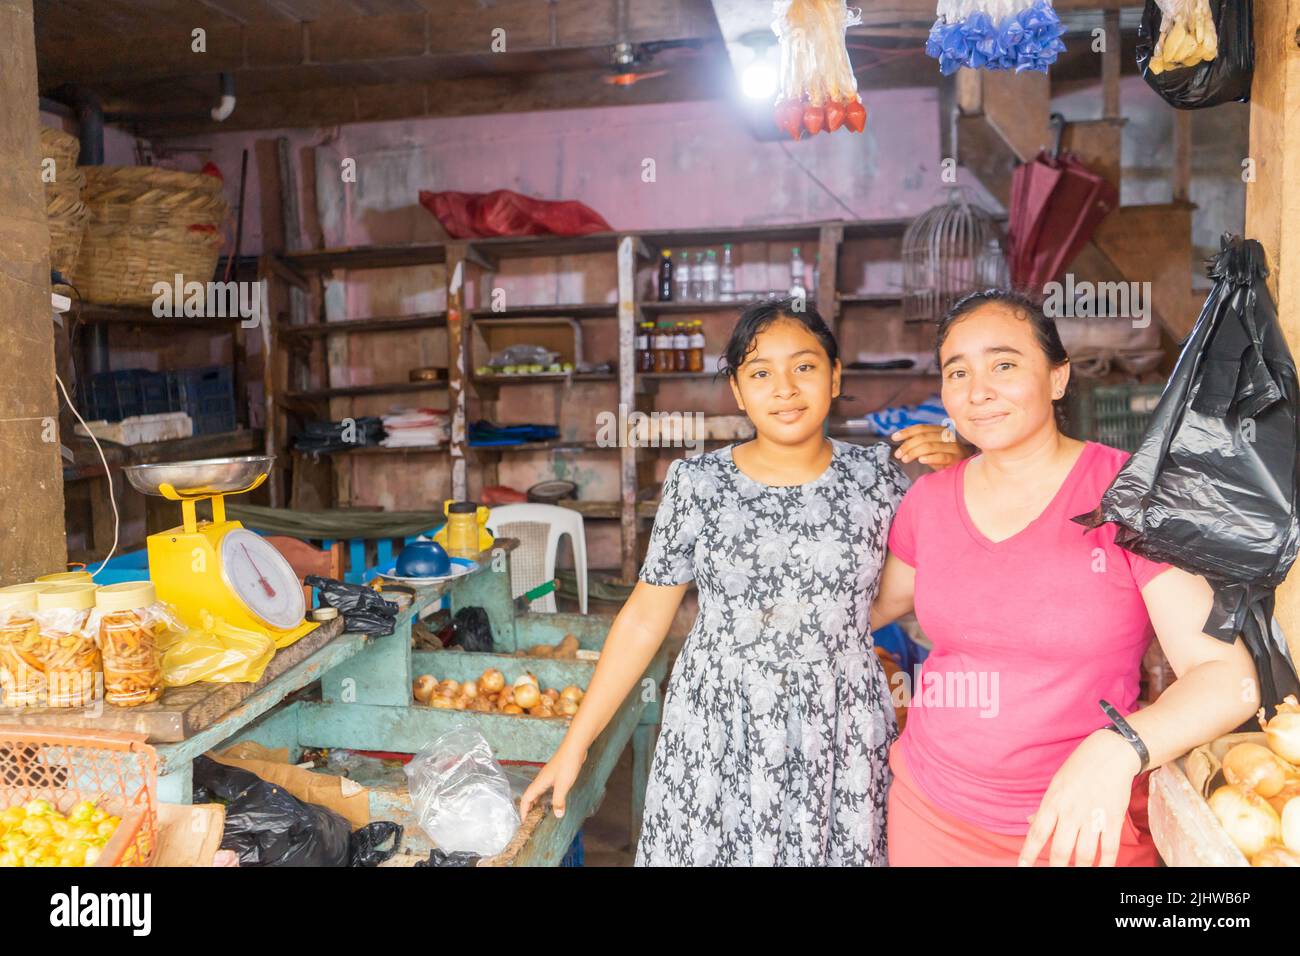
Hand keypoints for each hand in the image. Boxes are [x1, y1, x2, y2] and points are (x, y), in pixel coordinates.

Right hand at [519, 743, 587, 819]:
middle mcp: (541, 780)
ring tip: (542, 814)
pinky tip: (554, 801)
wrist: (575, 747)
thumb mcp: (563, 785)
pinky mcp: (556, 775)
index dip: (523, 811)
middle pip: (531, 796)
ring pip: (539, 792)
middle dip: (529, 809)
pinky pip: (547, 789)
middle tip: (532, 821)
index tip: (524, 823)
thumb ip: (558, 801)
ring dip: (538, 803)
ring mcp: (549, 777)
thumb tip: (557, 815)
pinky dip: (547, 797)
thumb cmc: (567, 765)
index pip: (526, 799)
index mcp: (539, 783)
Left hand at [891, 424, 970, 470]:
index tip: (894, 437)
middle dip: (907, 445)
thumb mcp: (931, 449)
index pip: (921, 428)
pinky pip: (941, 457)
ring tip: (904, 459)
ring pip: (930, 446)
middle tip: (898, 454)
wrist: (965, 470)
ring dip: (914, 452)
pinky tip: (920, 460)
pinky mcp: (957, 459)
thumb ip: (919, 442)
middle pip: (923, 437)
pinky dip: (929, 458)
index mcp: (941, 430)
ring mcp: (953, 447)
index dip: (907, 432)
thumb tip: (899, 439)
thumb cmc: (945, 459)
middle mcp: (948, 436)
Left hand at [1018, 729, 1142, 866]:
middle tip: (1053, 876)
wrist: (1110, 753)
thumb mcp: (1055, 784)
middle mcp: (1071, 812)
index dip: (1028, 854)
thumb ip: (1044, 807)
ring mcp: (1093, 817)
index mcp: (1053, 802)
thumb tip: (1029, 822)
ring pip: (1085, 854)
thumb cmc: (1079, 768)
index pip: (1037, 833)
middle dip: (1056, 868)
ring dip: (1080, 869)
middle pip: (1060, 849)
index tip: (1022, 868)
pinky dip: (1106, 864)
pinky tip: (1101, 870)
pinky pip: (1109, 849)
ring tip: (1077, 874)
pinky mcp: (1113, 819)